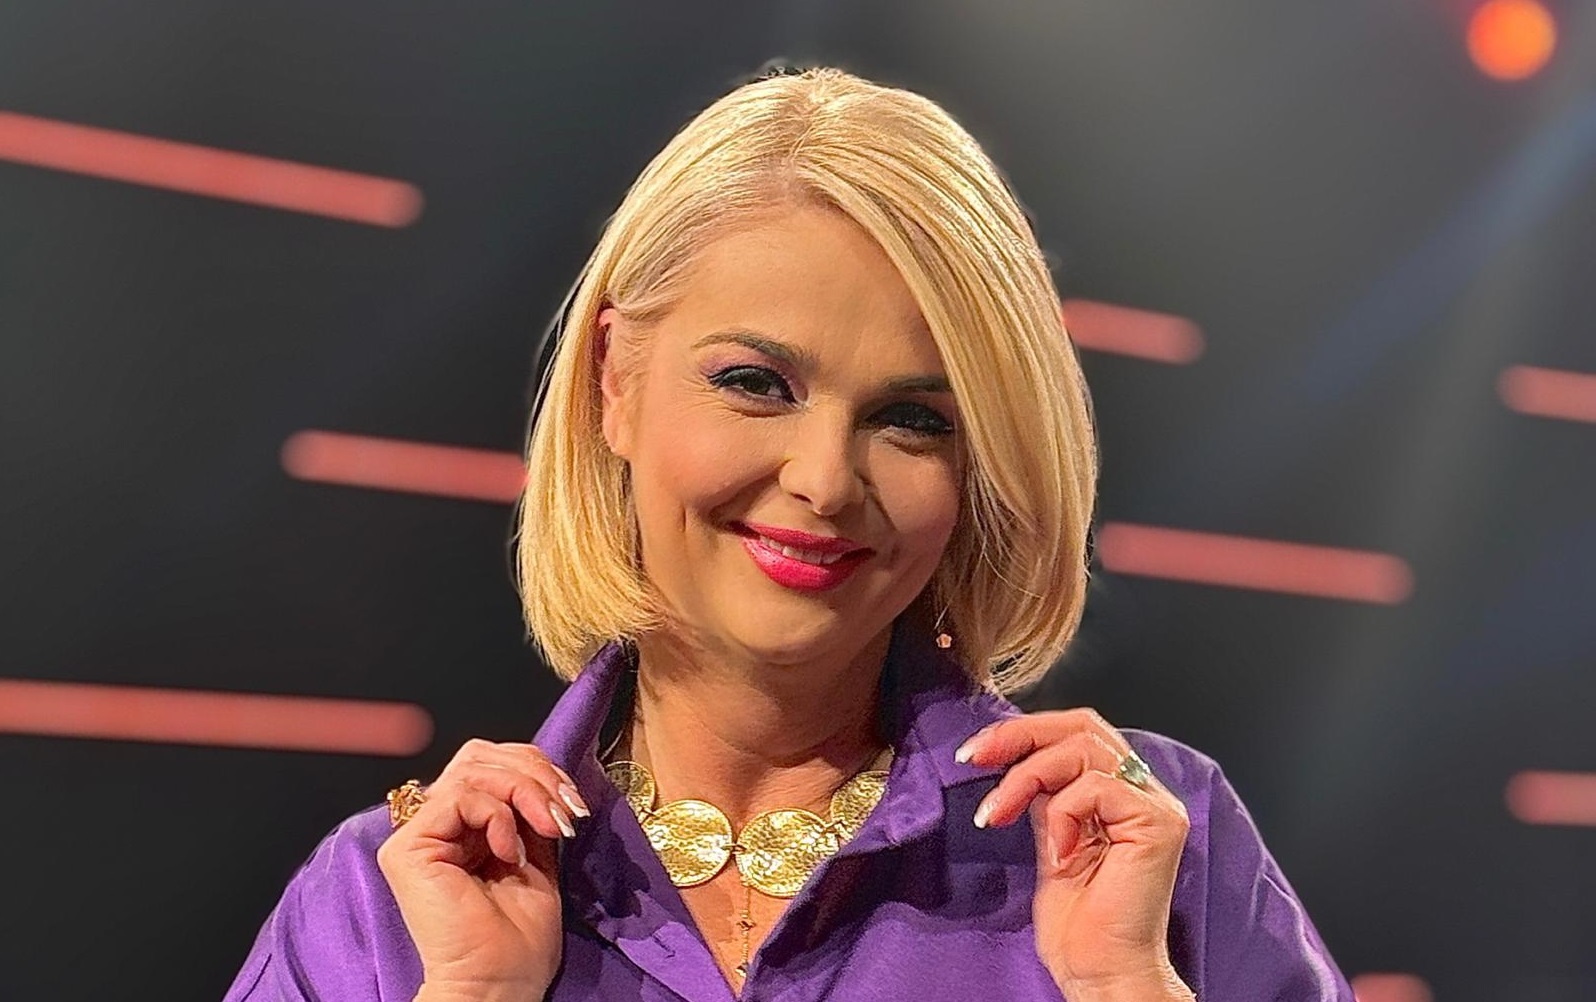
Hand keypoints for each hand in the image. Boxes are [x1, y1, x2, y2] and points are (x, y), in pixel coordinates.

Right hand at [376, 739, 588, 1001]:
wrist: (499, 984)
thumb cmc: (517, 939)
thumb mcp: (537, 853)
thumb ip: (531, 811)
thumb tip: (548, 776)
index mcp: (464, 827)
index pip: (493, 763)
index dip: (537, 770)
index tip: (573, 805)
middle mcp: (437, 826)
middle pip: (479, 755)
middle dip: (534, 772)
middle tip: (565, 810)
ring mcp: (418, 836)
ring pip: (471, 768)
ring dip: (525, 790)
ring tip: (550, 827)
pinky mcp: (406, 848)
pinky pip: (459, 796)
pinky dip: (499, 815)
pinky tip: (512, 852)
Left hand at [957, 711, 1193, 1001]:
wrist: (1100, 974)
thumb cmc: (1080, 927)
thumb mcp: (1050, 844)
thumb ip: (1046, 800)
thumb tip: (1015, 763)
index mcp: (1122, 795)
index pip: (1077, 733)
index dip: (1024, 732)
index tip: (975, 751)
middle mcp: (1145, 793)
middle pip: (1082, 726)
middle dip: (1020, 734)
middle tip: (974, 757)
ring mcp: (1155, 806)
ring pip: (1083, 749)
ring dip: (1026, 777)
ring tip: (999, 816)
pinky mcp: (1158, 823)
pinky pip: (1096, 786)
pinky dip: (1061, 813)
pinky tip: (1057, 855)